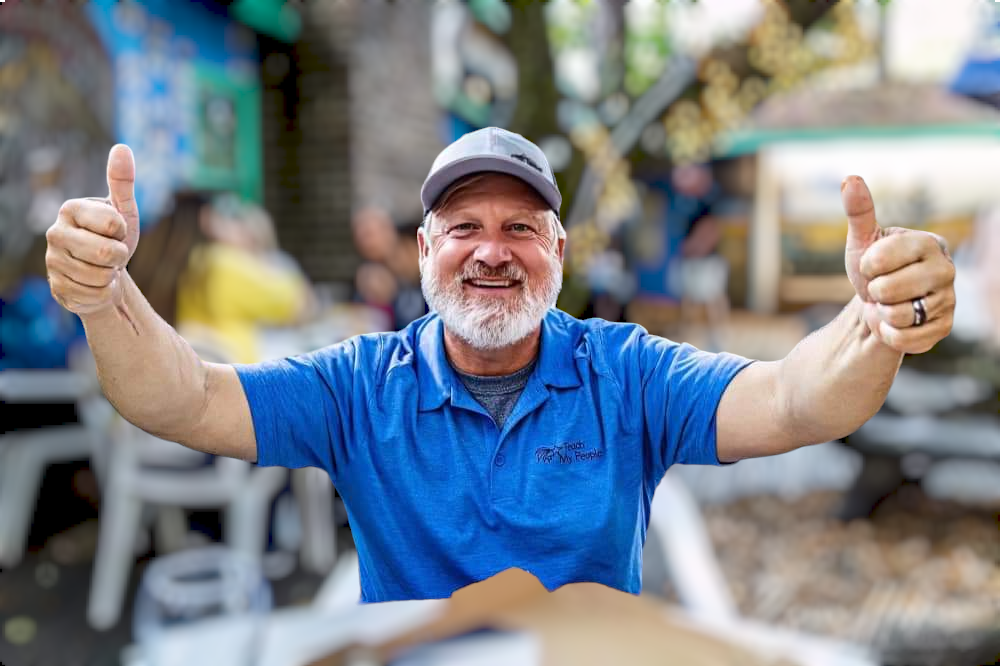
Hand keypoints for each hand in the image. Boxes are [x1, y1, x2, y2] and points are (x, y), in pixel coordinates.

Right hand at [46, 145, 139, 315]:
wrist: (104, 273)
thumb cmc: (114, 238)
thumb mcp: (123, 210)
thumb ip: (122, 181)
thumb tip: (122, 147)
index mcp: (70, 209)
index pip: (112, 225)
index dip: (123, 232)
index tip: (116, 231)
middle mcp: (54, 233)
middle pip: (105, 253)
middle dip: (120, 256)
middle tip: (114, 254)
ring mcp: (53, 262)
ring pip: (99, 276)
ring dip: (111, 275)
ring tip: (104, 268)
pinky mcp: (58, 287)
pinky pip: (94, 294)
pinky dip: (104, 292)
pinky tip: (96, 284)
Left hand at [842, 175, 955, 353]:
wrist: (880, 304)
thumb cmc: (873, 267)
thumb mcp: (862, 240)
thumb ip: (859, 212)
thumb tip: (850, 179)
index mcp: (928, 242)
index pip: (880, 259)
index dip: (866, 266)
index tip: (872, 265)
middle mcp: (946, 269)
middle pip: (888, 290)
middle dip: (873, 292)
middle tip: (880, 288)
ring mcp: (948, 300)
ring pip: (898, 315)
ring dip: (880, 314)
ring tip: (887, 305)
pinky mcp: (944, 328)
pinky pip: (904, 338)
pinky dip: (887, 333)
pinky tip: (893, 323)